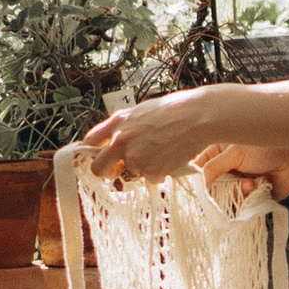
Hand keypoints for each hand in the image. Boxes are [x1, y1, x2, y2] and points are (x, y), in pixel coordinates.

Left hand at [83, 87, 237, 184]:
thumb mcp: (142, 110)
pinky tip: (170, 157)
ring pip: (130, 174)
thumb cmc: (175, 110)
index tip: (97, 155)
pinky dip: (159, 172)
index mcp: (118, 122)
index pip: (90, 141)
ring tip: (160, 152)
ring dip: (142, 169)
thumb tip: (114, 140)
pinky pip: (150, 178)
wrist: (198, 117)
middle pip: (98, 168)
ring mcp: (135, 158)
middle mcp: (121, 141)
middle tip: (119, 169)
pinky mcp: (151, 171)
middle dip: (107, 171)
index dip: (92, 151)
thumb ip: (125, 126)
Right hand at [196, 142, 288, 200]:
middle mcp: (227, 170)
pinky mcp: (252, 197)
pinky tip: (257, 187)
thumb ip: (213, 167)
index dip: (197, 179)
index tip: (200, 186)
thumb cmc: (267, 145)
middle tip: (231, 183)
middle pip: (210, 189)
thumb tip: (200, 183)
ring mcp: (239, 184)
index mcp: (219, 153)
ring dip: (236, 193)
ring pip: (225, 200)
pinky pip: (241, 207)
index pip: (199, 170)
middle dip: (220, 189)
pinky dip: (248, 199)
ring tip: (249, 183)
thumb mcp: (235, 152)